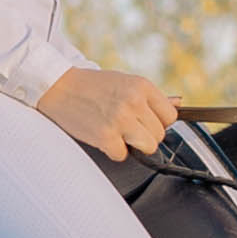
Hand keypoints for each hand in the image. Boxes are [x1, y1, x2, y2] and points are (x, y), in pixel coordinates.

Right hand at [36, 63, 175, 161]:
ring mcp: (120, 119)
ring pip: (148, 147)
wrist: (58, 87)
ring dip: (133, 145)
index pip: (170, 116)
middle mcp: (134, 102)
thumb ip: (152, 96)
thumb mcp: (125, 82)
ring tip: (117, 133)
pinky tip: (102, 137)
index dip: (157, 122)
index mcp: (142, 86)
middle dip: (144, 135)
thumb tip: (179, 104)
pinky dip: (113, 151)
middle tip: (126, 127)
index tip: (144, 121)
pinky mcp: (105, 136)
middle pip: (159, 135)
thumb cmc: (92, 86)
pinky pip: (122, 155)